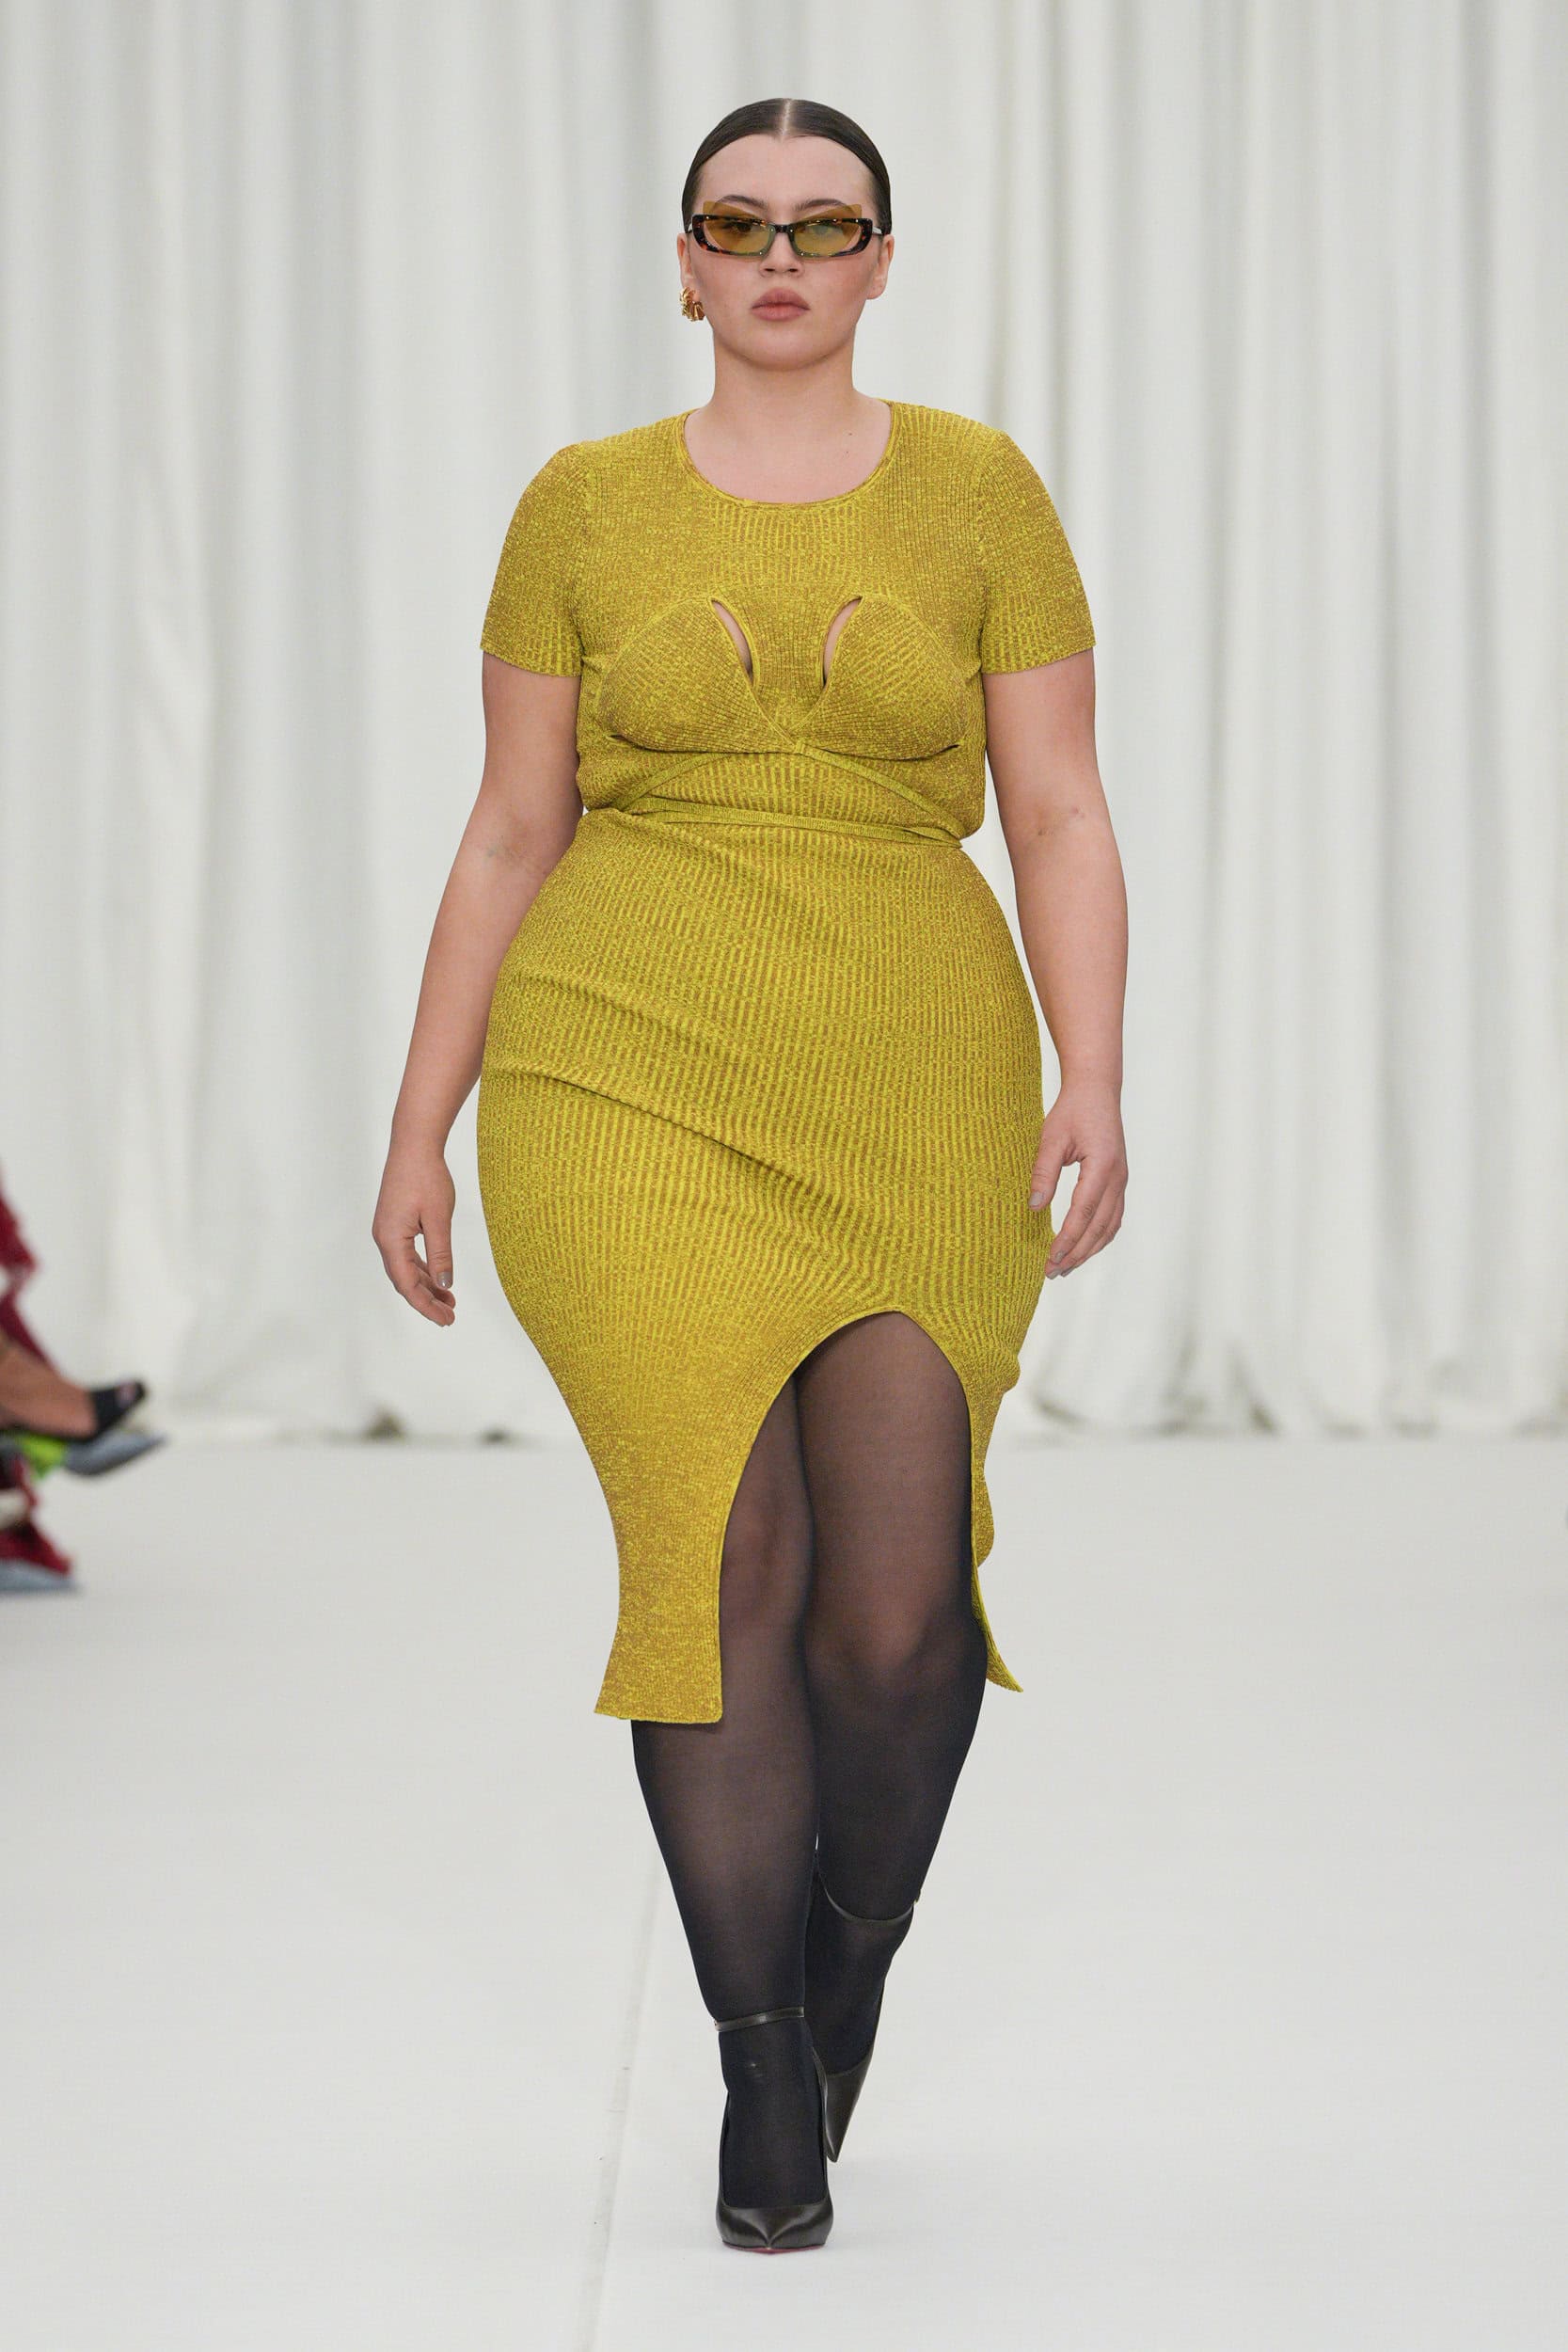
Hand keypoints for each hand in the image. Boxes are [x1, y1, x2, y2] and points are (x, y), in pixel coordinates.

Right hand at [372, 1141, 457, 1324]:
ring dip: (427, 1285)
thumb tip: (445, 1284)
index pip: (407, 1284)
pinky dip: (424, 1268)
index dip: (426, 1305)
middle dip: (427, 1300)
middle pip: (404, 1280)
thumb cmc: (426, 1176)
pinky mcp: (395, 1223)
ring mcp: (388, 1231)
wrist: (414, 1145)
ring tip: (449, 1300)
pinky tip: (439, 1276)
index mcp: (391, 1239)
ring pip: (406, 1268)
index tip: (446, 1320)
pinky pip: (408, 1254)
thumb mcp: (439, 1218)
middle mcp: (384, 1238)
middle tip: (450, 1316)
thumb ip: (441, 1253)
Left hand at [1029, 1080, 1126, 1276]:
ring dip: (1089, 1249)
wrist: (1096, 1091)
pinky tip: (1084, 1247)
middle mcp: (1118, 1177)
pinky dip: (1099, 1236)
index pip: (1082, 1213)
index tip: (1050, 1258)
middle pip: (1098, 1227)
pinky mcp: (1119, 1181)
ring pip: (1109, 1226)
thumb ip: (1043, 1173)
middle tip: (1052, 1271)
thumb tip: (1033, 1207)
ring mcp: (1122, 1180)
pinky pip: (1113, 1217)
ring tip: (1066, 1266)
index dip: (1067, 1239)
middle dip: (1076, 1252)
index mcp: (1102, 1167)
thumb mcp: (1051, 1138)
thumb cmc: (1072, 1111)